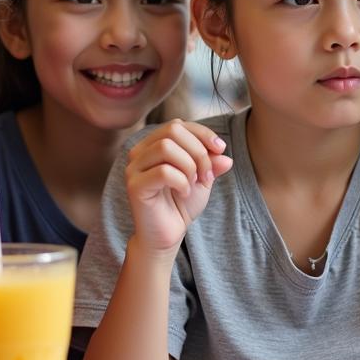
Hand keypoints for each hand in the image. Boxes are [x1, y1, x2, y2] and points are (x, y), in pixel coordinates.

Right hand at [125, 120, 232, 254]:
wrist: (167, 235)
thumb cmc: (181, 204)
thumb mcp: (202, 179)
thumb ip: (211, 163)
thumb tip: (225, 156)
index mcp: (153, 144)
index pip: (177, 124)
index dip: (202, 133)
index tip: (221, 149)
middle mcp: (139, 152)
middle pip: (172, 130)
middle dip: (198, 150)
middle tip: (206, 175)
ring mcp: (134, 168)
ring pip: (166, 148)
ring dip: (190, 166)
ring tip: (194, 184)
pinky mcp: (134, 186)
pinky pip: (163, 172)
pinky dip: (181, 182)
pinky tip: (184, 193)